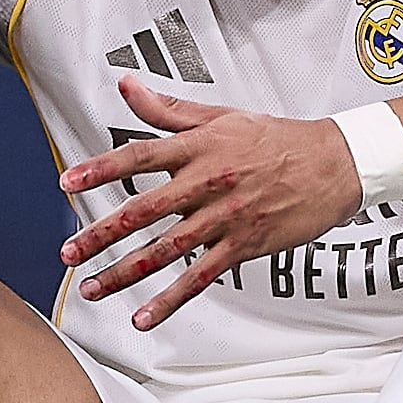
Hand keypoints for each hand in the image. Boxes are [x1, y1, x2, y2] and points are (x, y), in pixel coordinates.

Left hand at [57, 80, 360, 331]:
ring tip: (92, 289)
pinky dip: (170, 299)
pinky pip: (200, 277)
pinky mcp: (243, 245)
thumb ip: (168, 108)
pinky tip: (144, 316)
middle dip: (101, 234)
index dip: (100, 170)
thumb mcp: (221, 115)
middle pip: (144, 210)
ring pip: (166, 249)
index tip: (68, 183)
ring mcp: (225, 217)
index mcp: (199, 147)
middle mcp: (207, 182)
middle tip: (68, 253)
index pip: (139, 157)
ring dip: (124, 272)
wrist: (334, 164)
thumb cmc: (276, 138)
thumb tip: (126, 86)